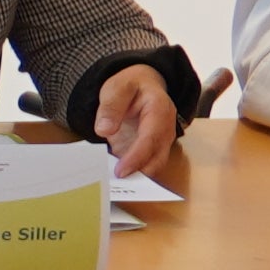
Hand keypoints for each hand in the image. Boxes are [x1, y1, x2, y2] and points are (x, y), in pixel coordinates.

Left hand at [92, 62, 185, 184]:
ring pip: (153, 165)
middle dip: (139, 173)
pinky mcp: (150, 150)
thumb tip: (105, 129)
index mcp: (159, 109)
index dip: (137, 157)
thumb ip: (111, 106)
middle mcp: (165, 128)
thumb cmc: (130, 86)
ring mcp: (159, 141)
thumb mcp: (117, 87)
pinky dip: (131, 173)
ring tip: (113, 184)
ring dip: (136, 176)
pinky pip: (144, 166)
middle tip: (115, 183)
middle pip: (158, 158)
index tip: (121, 171)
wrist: (140, 86)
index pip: (151, 138)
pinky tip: (114, 180)